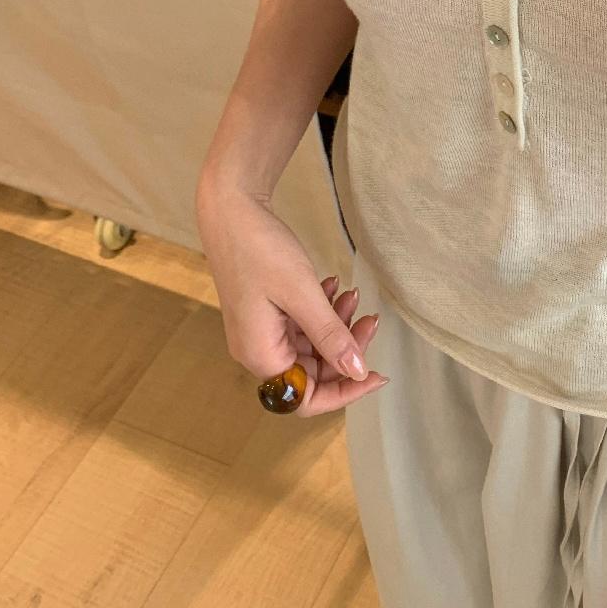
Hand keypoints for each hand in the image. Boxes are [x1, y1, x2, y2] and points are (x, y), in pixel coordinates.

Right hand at [195, 177, 388, 414]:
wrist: (231, 208)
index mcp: (260, 355)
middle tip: (371, 319)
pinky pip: (301, 324)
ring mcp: (261, 330)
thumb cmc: (260, 249)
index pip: (304, 399)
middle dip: (345, 349)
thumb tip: (358, 371)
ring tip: (353, 295)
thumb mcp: (302, 293)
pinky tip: (332, 286)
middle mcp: (257, 349)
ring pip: (310, 345)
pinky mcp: (266, 311)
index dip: (344, 391)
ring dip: (336, 325)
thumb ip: (330, 336)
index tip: (376, 374)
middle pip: (311, 371)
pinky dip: (322, 310)